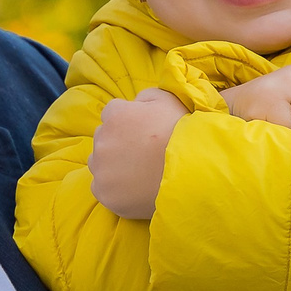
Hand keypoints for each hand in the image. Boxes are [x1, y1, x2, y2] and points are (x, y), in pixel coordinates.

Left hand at [88, 89, 187, 218]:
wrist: (192, 173)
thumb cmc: (183, 134)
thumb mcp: (169, 100)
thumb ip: (146, 97)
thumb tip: (136, 103)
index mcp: (116, 115)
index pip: (112, 113)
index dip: (128, 121)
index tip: (143, 132)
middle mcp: (102, 140)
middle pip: (103, 138)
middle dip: (118, 143)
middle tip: (142, 153)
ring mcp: (102, 169)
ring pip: (98, 163)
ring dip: (112, 165)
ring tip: (138, 172)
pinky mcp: (105, 194)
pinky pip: (101, 188)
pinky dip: (114, 188)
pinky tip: (134, 188)